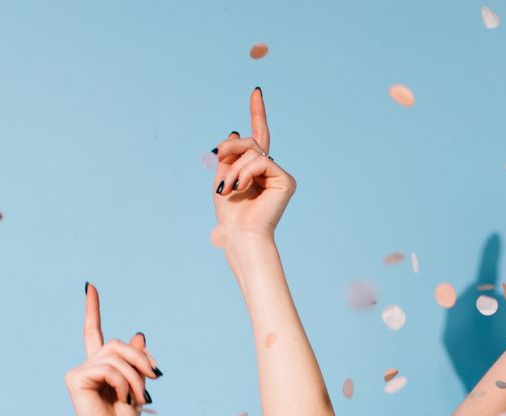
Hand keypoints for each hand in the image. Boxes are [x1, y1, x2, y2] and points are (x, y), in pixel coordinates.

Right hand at [63, 283, 159, 415]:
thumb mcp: (138, 385)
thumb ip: (137, 361)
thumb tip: (139, 335)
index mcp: (100, 366)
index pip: (94, 331)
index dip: (92, 309)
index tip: (90, 287)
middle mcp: (87, 365)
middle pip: (117, 344)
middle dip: (140, 360)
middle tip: (154, 379)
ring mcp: (79, 370)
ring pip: (115, 356)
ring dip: (134, 377)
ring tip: (137, 397)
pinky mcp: (75, 378)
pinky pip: (108, 368)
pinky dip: (122, 383)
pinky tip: (120, 398)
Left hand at [212, 87, 295, 239]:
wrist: (240, 234)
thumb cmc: (230, 214)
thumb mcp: (221, 177)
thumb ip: (228, 155)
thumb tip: (234, 132)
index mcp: (256, 170)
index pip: (258, 137)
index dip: (257, 113)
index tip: (256, 92)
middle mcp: (271, 170)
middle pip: (251, 142)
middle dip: (231, 148)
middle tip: (219, 157)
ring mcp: (280, 175)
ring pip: (253, 152)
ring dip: (234, 168)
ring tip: (230, 188)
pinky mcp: (286, 181)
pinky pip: (261, 162)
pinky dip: (245, 173)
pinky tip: (242, 187)